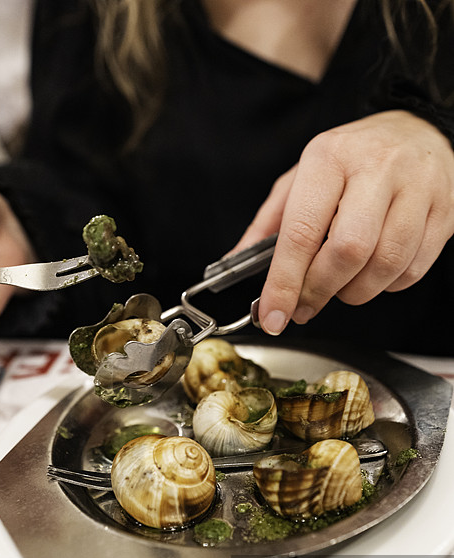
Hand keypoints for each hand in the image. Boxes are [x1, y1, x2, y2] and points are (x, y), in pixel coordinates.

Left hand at [237, 111, 453, 334]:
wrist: (419, 130)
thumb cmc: (353, 160)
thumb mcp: (302, 178)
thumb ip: (269, 222)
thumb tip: (236, 262)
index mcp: (329, 158)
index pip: (302, 231)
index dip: (284, 282)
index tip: (272, 314)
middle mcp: (376, 168)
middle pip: (347, 251)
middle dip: (320, 291)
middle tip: (305, 306)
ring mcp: (417, 188)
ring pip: (385, 265)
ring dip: (356, 292)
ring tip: (341, 286)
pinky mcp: (444, 211)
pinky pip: (414, 269)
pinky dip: (388, 286)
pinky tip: (375, 274)